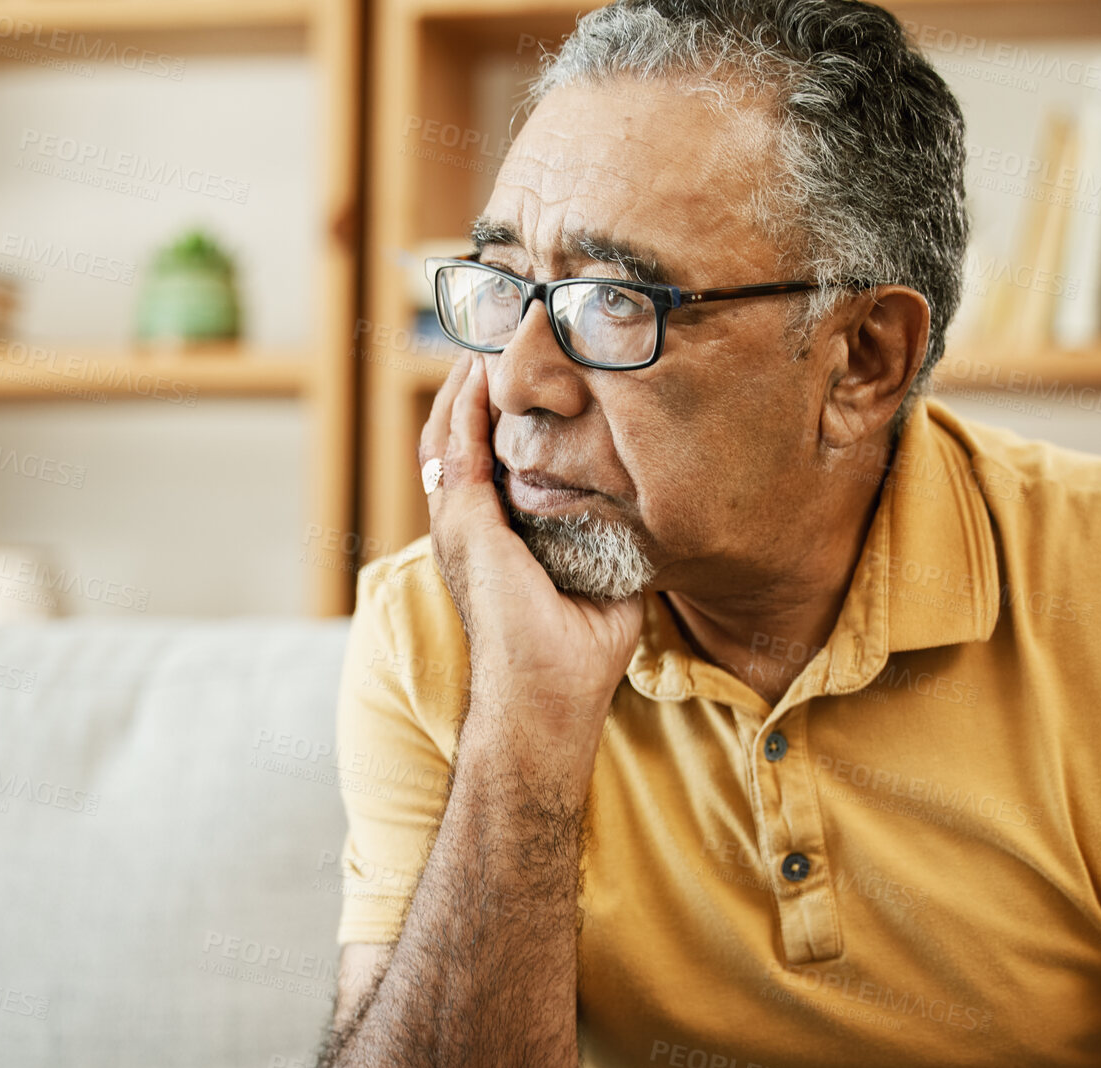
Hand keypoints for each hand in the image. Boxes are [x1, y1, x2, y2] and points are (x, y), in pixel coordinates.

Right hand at [419, 353, 644, 797]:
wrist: (546, 702)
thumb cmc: (576, 657)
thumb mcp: (603, 577)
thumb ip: (613, 538)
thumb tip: (652, 509)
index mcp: (490, 537)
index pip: (481, 457)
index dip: (492, 412)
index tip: (520, 368)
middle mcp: (464, 527)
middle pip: (454, 434)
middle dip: (471, 382)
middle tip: (498, 331)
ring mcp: (457, 527)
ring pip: (447, 432)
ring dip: (466, 383)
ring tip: (489, 336)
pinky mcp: (465, 528)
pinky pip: (458, 449)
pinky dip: (468, 406)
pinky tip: (486, 371)